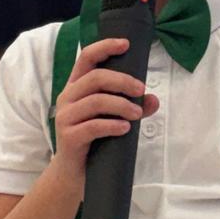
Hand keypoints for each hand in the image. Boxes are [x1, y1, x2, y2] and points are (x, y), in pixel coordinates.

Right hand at [53, 37, 158, 177]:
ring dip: (122, 105)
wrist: (73, 174)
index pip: (87, 58)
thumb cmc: (93, 141)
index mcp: (76, 87)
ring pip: (96, 101)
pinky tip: (125, 128)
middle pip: (95, 78)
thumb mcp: (114, 119)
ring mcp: (66, 117)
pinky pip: (93, 126)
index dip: (105, 47)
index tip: (126, 44)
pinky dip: (112, 125)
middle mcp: (67, 98)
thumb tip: (154, 100)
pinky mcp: (69, 137)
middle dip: (122, 81)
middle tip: (142, 90)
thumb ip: (133, 107)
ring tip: (138, 114)